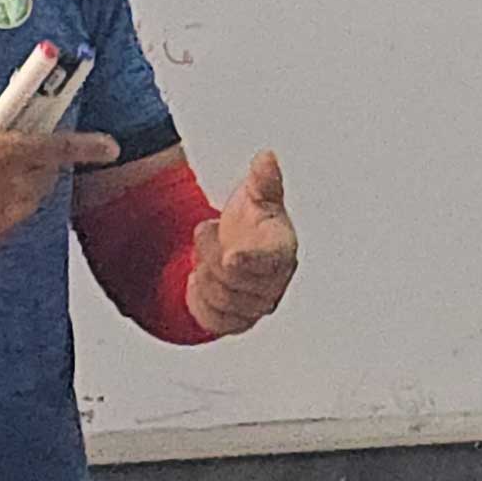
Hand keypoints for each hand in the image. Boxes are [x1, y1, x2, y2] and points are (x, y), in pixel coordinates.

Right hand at [0, 110, 120, 265]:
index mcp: (5, 154)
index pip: (58, 147)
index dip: (88, 146)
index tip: (111, 147)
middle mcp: (11, 188)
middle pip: (46, 174)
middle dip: (41, 162)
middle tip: (16, 152)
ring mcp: (1, 218)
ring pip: (29, 199)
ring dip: (20, 185)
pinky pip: (6, 219)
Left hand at [186, 150, 298, 336]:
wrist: (241, 250)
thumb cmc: (255, 225)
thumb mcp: (258, 197)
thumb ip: (263, 180)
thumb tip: (266, 158)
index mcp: (283, 252)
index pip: (270, 263)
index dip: (250, 261)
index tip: (230, 256)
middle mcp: (274, 284)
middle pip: (235, 280)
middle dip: (210, 253)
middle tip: (204, 229)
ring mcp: (256, 306)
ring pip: (220, 300)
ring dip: (203, 273)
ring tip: (203, 254)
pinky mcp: (237, 323)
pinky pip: (211, 319)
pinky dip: (198, 298)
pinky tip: (200, 278)